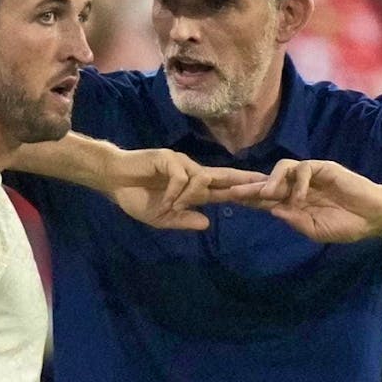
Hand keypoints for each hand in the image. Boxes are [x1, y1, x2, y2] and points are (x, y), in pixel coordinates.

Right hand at [102, 149, 266, 229]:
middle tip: (266, 184)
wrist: (115, 180)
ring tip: (172, 206)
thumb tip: (207, 224)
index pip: (225, 191)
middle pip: (226, 176)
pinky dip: (175, 192)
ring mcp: (182, 164)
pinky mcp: (169, 158)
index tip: (265, 196)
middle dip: (245, 181)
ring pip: (201, 179)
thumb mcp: (161, 218)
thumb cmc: (137, 198)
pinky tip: (165, 199)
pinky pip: (182, 177)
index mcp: (194, 190)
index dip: (244, 193)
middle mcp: (193, 174)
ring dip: (189, 197)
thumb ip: (183, 220)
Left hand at [221, 159, 381, 242]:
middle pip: (267, 181)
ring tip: (267, 195)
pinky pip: (304, 168)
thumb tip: (272, 211)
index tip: (228, 199)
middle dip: (248, 186)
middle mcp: (297, 186)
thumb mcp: (315, 230)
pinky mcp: (323, 168)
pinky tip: (301, 196)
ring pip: (282, 168)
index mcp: (293, 202)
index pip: (265, 198)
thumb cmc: (345, 225)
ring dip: (272, 182)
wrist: (372, 217)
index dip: (248, 198)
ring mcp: (310, 176)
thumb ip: (294, 220)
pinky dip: (299, 182)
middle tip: (230, 191)